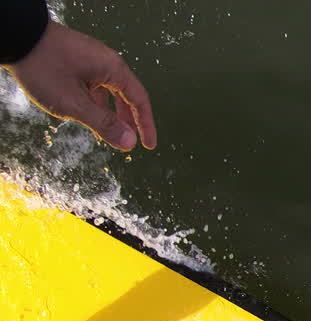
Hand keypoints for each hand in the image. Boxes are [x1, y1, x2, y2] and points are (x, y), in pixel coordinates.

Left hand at [4, 21, 155, 150]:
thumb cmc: (44, 68)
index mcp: (113, 69)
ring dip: (109, 112)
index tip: (147, 145)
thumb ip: (104, 124)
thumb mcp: (74, 103)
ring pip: (107, 90)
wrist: (14, 37)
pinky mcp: (75, 59)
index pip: (140, 100)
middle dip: (128, 120)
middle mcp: (106, 62)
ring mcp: (90, 59)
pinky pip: (92, 83)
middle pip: (126, 95)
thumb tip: (129, 142)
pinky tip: (86, 113)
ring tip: (106, 131)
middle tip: (128, 141)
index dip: (145, 125)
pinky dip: (94, 101)